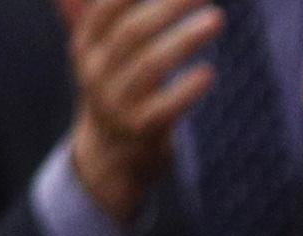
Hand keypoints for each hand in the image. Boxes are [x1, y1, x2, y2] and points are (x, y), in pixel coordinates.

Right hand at [59, 0, 219, 226]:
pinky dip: (186, 89)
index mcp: (86, 45)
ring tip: (216, 19)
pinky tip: (208, 73)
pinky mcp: (141, 131)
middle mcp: (96, 71)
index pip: (106, 9)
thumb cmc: (116, 88)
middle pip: (133, 32)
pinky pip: (165, 107)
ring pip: (151, 66)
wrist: (109, 155)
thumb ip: (109, 16)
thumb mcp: (103, 51)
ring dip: (185, 39)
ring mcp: (116, 102)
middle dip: (168, 6)